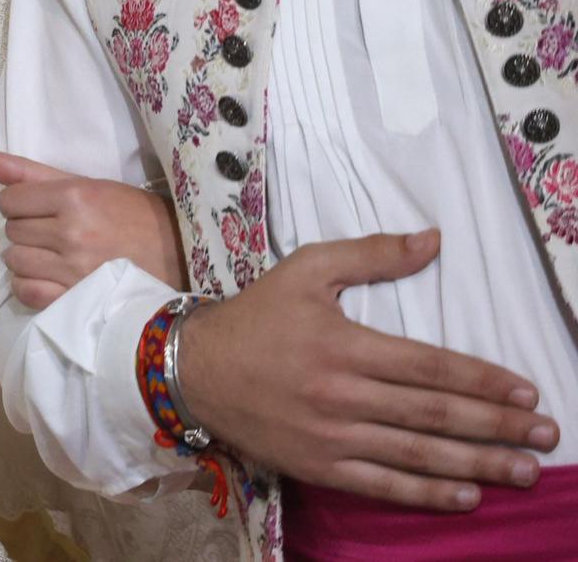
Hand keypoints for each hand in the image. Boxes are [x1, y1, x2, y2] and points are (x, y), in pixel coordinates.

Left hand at [0, 147, 187, 307]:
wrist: (181, 258)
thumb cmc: (134, 216)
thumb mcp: (89, 184)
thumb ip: (29, 171)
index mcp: (75, 197)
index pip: (10, 200)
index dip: (21, 204)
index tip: (42, 209)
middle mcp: (71, 233)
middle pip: (12, 230)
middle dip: (27, 230)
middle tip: (55, 232)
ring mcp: (72, 271)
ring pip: (15, 261)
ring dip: (27, 259)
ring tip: (54, 256)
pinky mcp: (75, 301)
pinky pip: (25, 292)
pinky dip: (31, 286)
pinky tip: (51, 279)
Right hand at [175, 230, 560, 510]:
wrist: (194, 368)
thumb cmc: (255, 315)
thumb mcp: (306, 269)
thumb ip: (371, 254)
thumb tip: (433, 240)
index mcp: (345, 345)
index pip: (430, 367)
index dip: (483, 381)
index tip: (527, 393)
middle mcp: (342, 394)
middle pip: (434, 415)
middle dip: (497, 426)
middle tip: (546, 435)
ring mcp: (331, 436)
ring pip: (416, 454)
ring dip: (477, 465)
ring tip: (523, 471)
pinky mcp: (318, 465)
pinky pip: (381, 484)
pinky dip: (426, 492)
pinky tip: (465, 495)